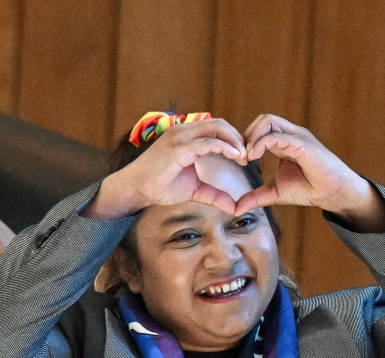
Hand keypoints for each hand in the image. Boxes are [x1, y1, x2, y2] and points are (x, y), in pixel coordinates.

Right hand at [82, 118, 247, 219]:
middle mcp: (183, 131)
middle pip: (219, 123)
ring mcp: (180, 137)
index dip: (233, 139)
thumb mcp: (194, 189)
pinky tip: (234, 156)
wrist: (136, 190)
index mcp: (186, 136)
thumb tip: (233, 207)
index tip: (244, 157)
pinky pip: (206, 142)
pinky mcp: (178, 148)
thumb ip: (214, 194)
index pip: (215, 128)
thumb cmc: (159, 186)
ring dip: (234, 140)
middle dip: (237, 137)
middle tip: (248, 155)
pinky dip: (223, 147)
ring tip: (243, 156)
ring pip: (215, 127)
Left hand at [235, 114, 384, 230]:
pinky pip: (278, 135)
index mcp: (283, 142)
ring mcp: (297, 137)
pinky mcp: (303, 144)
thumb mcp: (274, 193)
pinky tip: (254, 157)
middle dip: (246, 135)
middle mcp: (290, 135)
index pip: (259, 129)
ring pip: (268, 121)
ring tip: (247, 157)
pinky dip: (261, 144)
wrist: (332, 193)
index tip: (239, 161)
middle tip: (240, 157)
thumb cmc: (308, 189)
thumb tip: (236, 209)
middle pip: (262, 119)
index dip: (245, 142)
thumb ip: (255, 197)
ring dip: (252, 137)